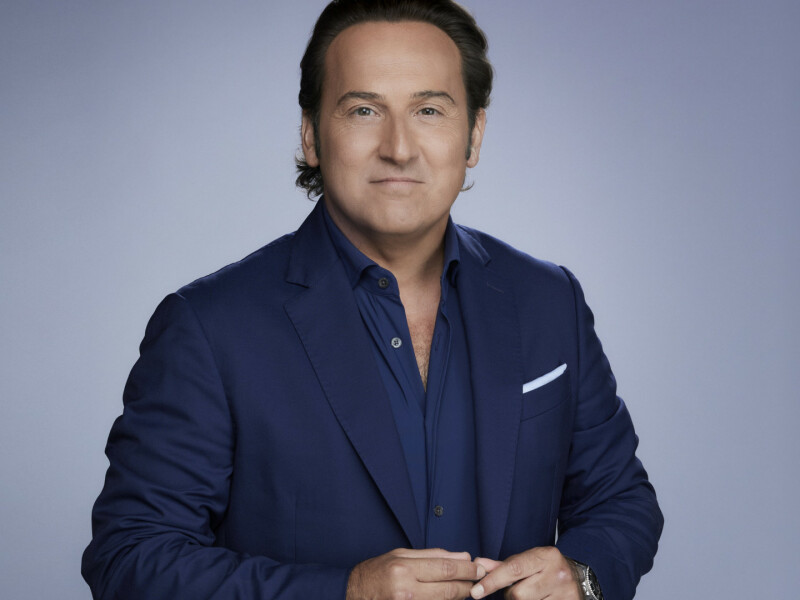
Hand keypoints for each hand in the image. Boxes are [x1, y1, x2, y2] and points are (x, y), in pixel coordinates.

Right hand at [347, 548, 485, 599]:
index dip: (466, 568)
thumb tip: (462, 555)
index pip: (445, 568)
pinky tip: (450, 597)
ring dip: (459, 596)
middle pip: (448, 588)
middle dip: (468, 584)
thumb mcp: (400, 555)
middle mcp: (407, 591)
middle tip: (480, 578)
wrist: (352, 594)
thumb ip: (432, 555)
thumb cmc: (376, 572)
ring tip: (467, 588)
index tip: (478, 567)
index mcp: (404, 569)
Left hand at [470, 547, 580, 599]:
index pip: (513, 569)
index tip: (476, 592)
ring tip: (530, 594)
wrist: (579, 577)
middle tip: (519, 589)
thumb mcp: (528, 561)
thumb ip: (503, 565)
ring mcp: (565, 594)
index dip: (492, 581)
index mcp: (546, 556)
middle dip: (511, 595)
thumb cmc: (547, 568)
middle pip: (518, 594)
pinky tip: (539, 599)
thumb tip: (479, 564)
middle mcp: (557, 574)